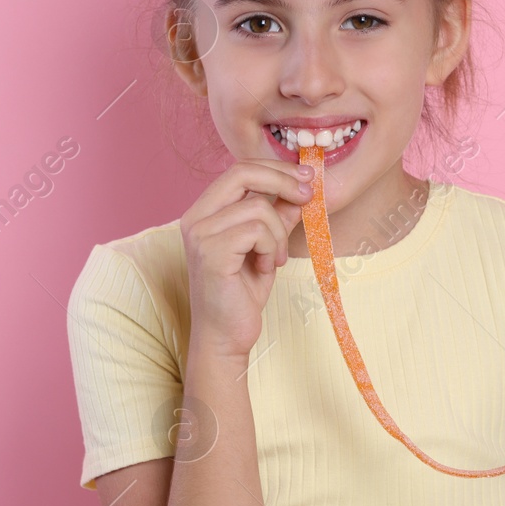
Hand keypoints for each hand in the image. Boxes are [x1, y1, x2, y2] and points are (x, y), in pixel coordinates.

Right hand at [180, 159, 314, 358]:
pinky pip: (257, 231)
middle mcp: (195, 218)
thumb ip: (278, 215)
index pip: (239, 170)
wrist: (225, 337)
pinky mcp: (211, 253)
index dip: (275, 169)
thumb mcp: (266, 246)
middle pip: (242, 173)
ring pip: (259, 208)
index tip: (306, 178)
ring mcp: (200, 235)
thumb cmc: (241, 294)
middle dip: (283, 180)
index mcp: (204, 212)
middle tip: (308, 196)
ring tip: (274, 258)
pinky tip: (266, 268)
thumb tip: (301, 188)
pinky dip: (271, 248)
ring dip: (279, 233)